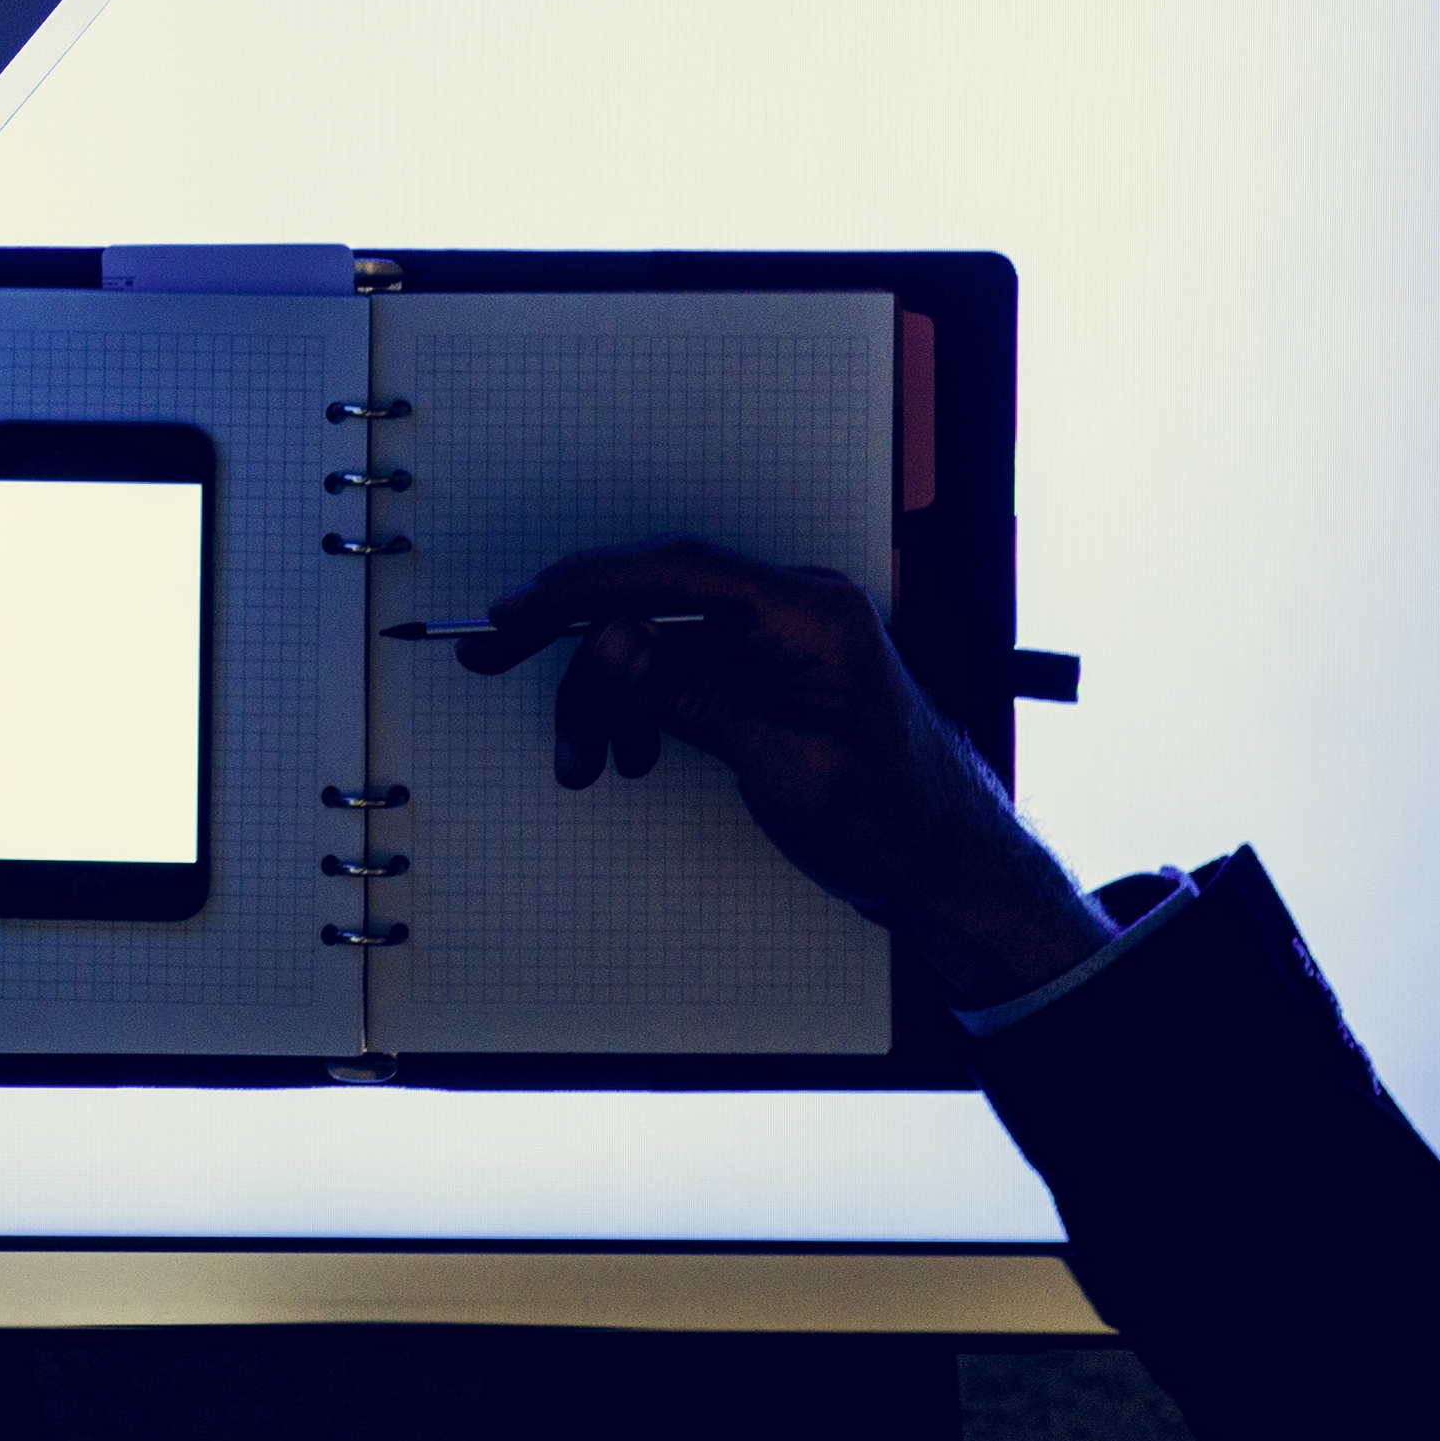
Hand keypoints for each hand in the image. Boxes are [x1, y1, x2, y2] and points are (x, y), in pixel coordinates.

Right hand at [456, 540, 1109, 1004]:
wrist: (948, 869)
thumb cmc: (894, 823)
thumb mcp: (787, 769)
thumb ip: (694, 699)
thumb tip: (610, 639)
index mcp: (812, 615)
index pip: (680, 571)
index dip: (589, 583)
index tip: (518, 609)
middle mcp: (792, 610)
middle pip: (653, 594)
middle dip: (571, 634)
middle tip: (491, 655)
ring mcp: (776, 639)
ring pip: (652, 640)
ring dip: (602, 697)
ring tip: (581, 762)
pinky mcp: (762, 669)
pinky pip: (676, 668)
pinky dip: (638, 709)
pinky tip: (625, 755)